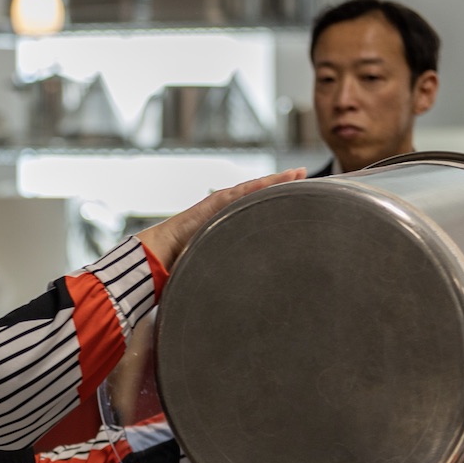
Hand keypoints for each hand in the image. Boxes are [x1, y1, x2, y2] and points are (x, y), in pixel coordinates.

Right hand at [137, 169, 306, 270]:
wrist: (159, 255)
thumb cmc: (183, 263)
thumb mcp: (216, 262)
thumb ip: (232, 266)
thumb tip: (251, 290)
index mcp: (228, 222)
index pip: (256, 207)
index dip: (275, 200)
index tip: (297, 197)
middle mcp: (225, 210)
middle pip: (258, 193)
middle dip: (281, 183)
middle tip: (304, 175)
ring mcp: (219, 204)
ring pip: (252, 188)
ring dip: (275, 180)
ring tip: (297, 172)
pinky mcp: (213, 203)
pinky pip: (240, 193)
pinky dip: (258, 186)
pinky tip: (276, 180)